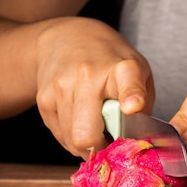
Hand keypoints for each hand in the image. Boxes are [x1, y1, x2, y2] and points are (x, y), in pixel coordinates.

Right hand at [35, 17, 154, 157]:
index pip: (127, 84)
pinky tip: (78, 120)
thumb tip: (134, 143)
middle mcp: (87, 75)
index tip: (133, 107)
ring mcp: (61, 87)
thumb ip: (142, 107)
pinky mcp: (44, 99)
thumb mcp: (138, 73)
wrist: (66, 38)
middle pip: (87, 134)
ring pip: (72, 141)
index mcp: (121, 69)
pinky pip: (60, 137)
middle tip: (108, 142)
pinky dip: (71, 138)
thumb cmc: (109, 60)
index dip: (131, 98)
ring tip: (93, 126)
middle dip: (100, 148)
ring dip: (85, 144)